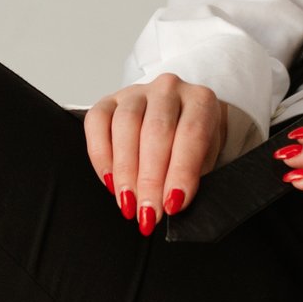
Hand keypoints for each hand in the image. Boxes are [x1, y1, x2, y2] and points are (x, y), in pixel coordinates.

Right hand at [83, 74, 227, 237]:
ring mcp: (136, 93)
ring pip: (126, 125)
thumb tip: (170, 205)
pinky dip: (101, 156)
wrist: (178, 121)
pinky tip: (110, 181)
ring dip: (125, 170)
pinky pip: (97, 123)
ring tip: (128, 202)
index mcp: (200, 100)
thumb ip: (192, 177)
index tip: (172, 205)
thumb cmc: (192, 146)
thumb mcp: (205, 161)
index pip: (191, 134)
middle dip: (150, 179)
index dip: (181, 172)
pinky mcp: (108, 101)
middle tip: (147, 212)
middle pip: (156, 131)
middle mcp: (168, 89)